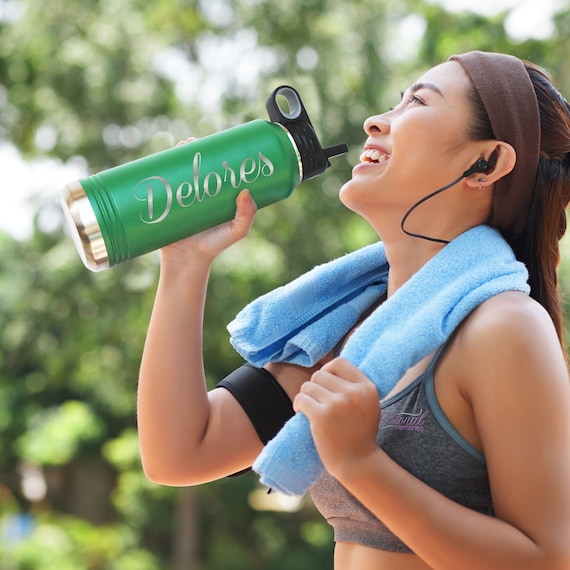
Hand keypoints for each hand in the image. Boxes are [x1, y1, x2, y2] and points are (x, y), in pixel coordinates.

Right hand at [161, 138, 257, 265]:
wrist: (186, 261)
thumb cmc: (214, 247)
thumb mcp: (236, 231)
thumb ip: (246, 215)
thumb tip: (246, 191)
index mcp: (216, 196)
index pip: (216, 170)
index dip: (216, 155)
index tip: (218, 142)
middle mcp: (198, 194)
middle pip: (195, 166)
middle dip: (193, 150)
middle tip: (194, 142)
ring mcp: (180, 197)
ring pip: (178, 171)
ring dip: (176, 155)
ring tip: (180, 147)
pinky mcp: (164, 203)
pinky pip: (160, 183)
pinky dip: (159, 170)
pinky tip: (160, 158)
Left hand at [293, 357, 380, 477]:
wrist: (358, 462)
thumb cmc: (360, 433)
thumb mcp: (369, 404)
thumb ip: (356, 386)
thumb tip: (330, 366)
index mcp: (367, 387)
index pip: (339, 362)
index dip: (327, 370)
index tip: (324, 383)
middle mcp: (354, 393)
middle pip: (320, 374)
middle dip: (314, 386)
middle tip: (316, 400)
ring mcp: (337, 404)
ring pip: (308, 385)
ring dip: (305, 396)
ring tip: (310, 407)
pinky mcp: (322, 416)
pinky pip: (301, 398)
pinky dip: (298, 404)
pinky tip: (302, 412)